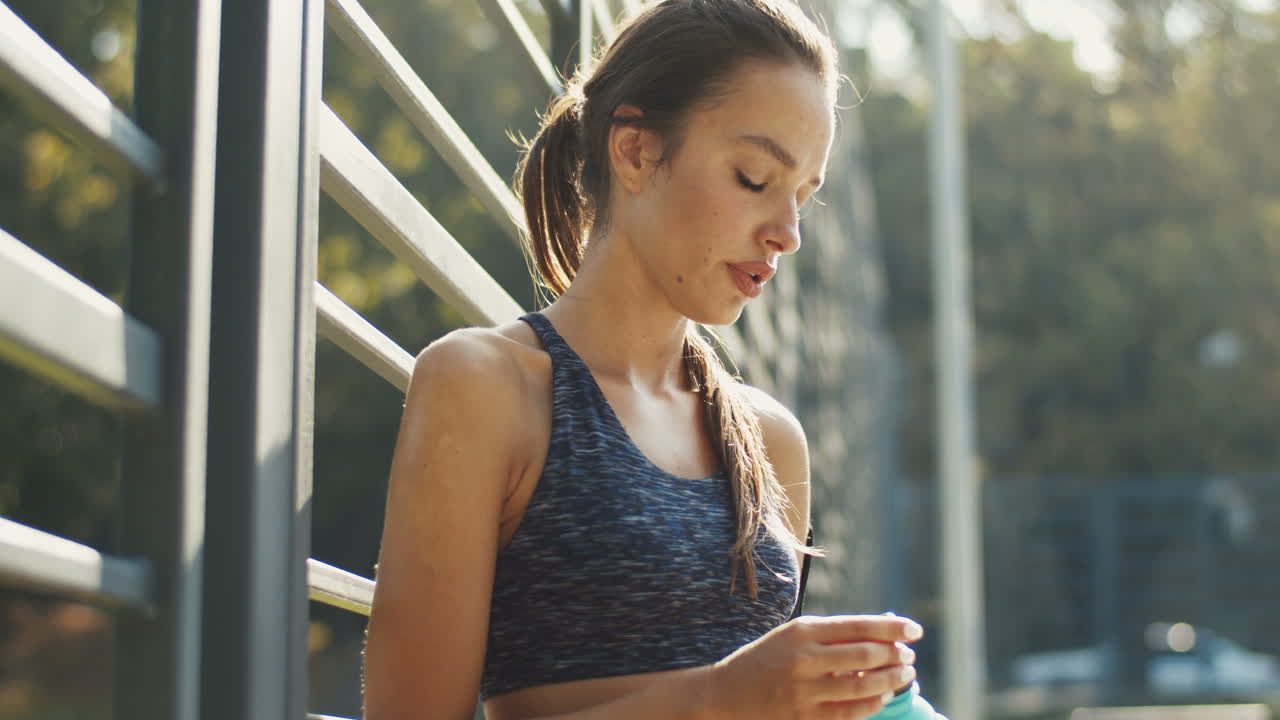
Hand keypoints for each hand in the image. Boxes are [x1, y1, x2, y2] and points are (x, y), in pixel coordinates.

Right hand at [704, 614, 921, 719]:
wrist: (726, 693)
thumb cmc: (767, 659)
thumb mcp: (793, 636)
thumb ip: (832, 635)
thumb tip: (882, 635)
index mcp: (802, 631)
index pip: (859, 626)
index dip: (893, 627)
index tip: (915, 630)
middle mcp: (804, 659)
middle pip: (866, 655)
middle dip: (895, 655)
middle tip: (909, 656)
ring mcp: (804, 691)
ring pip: (863, 686)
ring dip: (891, 680)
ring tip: (904, 674)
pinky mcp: (804, 718)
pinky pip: (849, 712)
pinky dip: (872, 703)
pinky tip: (883, 696)